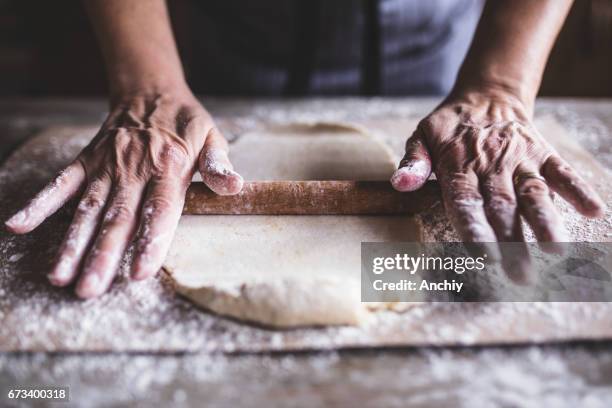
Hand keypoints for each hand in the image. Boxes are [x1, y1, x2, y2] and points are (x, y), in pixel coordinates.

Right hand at [5, 90, 242, 297]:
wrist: (151, 90)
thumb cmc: (186, 124)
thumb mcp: (212, 139)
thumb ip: (219, 166)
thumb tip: (236, 189)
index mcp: (169, 168)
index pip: (159, 211)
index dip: (150, 241)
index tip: (138, 273)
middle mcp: (134, 170)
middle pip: (117, 218)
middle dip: (102, 256)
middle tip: (89, 291)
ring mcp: (106, 166)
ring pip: (87, 209)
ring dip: (71, 243)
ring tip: (59, 276)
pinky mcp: (87, 160)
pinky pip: (60, 183)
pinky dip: (40, 203)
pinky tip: (18, 226)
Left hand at [391, 89, 604, 281]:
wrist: (486, 95)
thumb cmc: (449, 127)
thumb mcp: (422, 137)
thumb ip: (413, 162)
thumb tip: (400, 184)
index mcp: (458, 166)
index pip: (466, 203)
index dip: (475, 230)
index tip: (484, 258)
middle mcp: (491, 166)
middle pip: (503, 208)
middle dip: (512, 244)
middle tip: (521, 277)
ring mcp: (520, 160)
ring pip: (535, 193)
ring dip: (546, 222)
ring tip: (558, 251)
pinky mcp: (543, 153)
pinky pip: (562, 171)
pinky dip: (577, 189)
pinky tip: (594, 211)